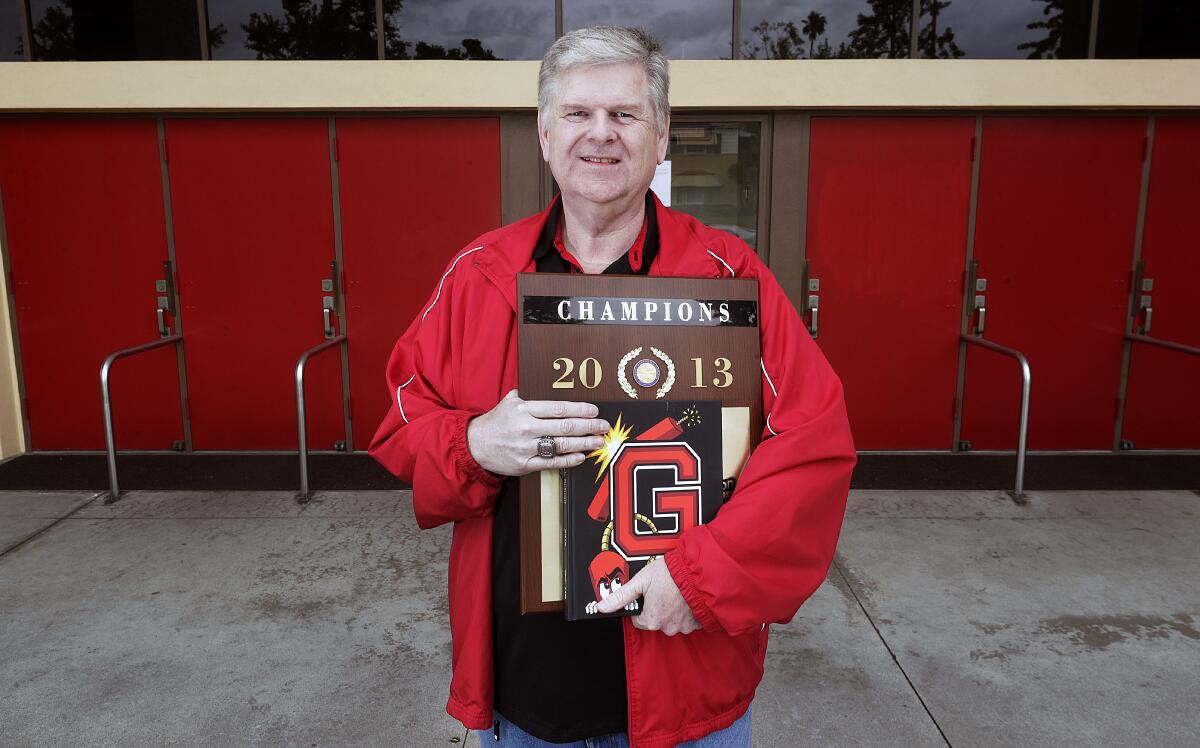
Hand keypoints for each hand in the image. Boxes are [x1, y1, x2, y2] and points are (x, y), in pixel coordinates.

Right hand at [467, 390, 609, 476]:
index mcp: (524, 409)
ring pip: (561, 445)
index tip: (594, 411)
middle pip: (564, 426)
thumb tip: (536, 385)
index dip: (579, 409)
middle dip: (589, 426)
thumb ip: (524, 395)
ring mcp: (526, 447)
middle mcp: (526, 427)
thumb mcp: (507, 403)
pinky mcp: (525, 465)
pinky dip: (568, 460)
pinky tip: (581, 456)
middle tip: (603, 426)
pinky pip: (551, 462)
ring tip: (598, 441)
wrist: (474, 445)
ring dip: (584, 443)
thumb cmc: (494, 423)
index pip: (558, 408)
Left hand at [596, 558, 700, 635]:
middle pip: (655, 620)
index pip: (638, 620)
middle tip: (663, 590)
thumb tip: (602, 607)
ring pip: (672, 621)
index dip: (641, 606)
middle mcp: (667, 628)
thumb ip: (621, 596)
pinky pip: (687, 621)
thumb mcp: (640, 581)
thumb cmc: (670, 575)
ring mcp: (683, 627)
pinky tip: (686, 598)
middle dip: (657, 607)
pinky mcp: (697, 624)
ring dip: (672, 610)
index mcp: (651, 620)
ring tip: (676, 592)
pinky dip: (686, 612)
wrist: (698, 572)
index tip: (648, 595)